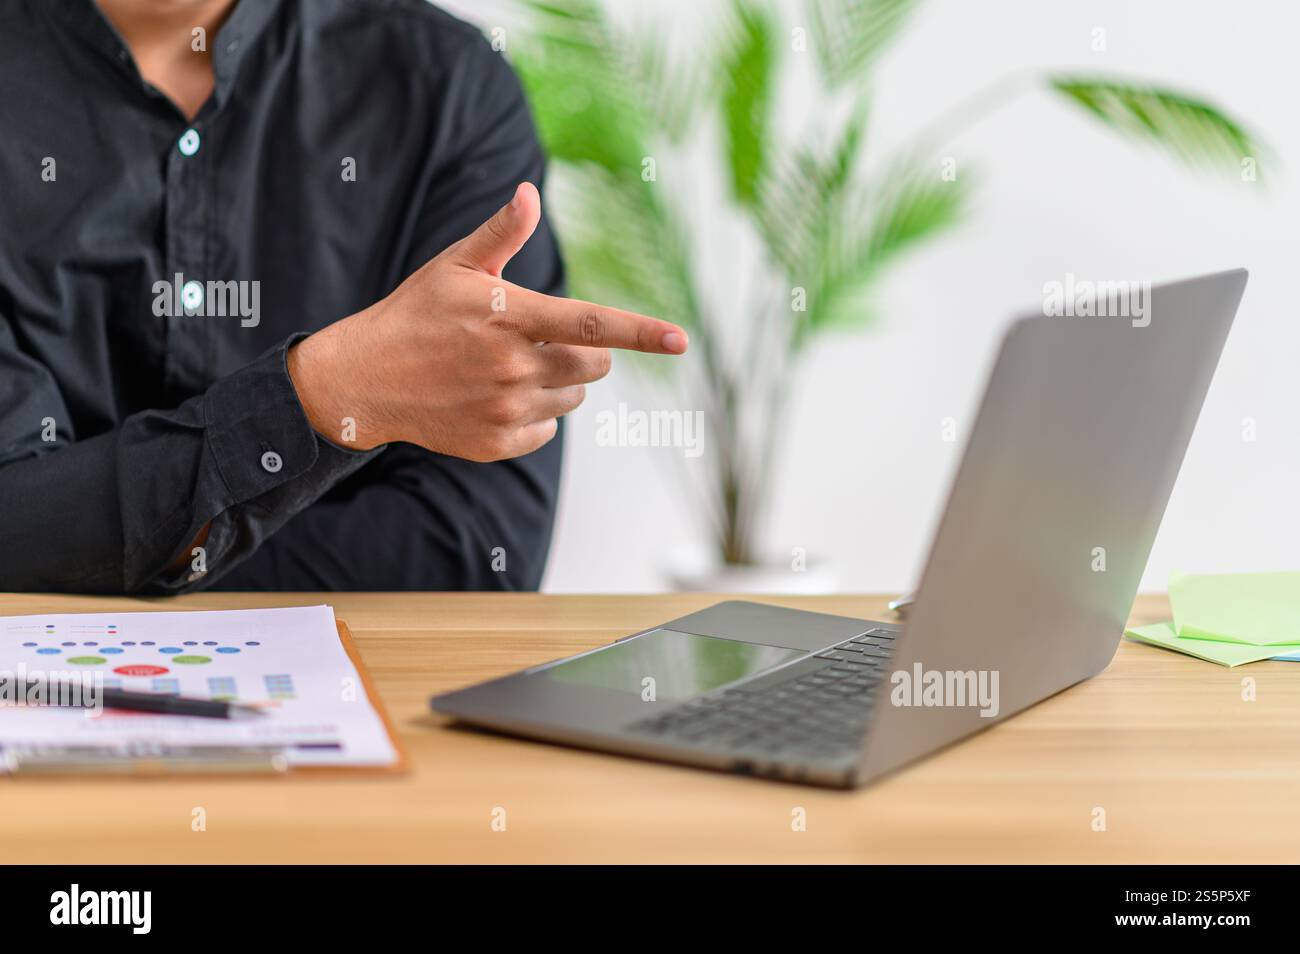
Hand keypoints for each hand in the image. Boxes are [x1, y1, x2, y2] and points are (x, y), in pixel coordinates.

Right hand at [288, 182, 686, 460]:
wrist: (367, 379)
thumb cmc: (418, 313)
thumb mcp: (455, 267)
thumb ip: (500, 234)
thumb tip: (529, 193)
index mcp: (511, 318)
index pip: (591, 326)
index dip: (641, 332)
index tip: (680, 340)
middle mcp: (513, 367)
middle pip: (595, 366)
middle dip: (586, 352)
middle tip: (540, 338)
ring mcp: (506, 409)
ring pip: (574, 396)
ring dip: (560, 380)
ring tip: (510, 365)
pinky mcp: (498, 442)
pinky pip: (548, 426)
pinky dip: (536, 411)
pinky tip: (496, 395)